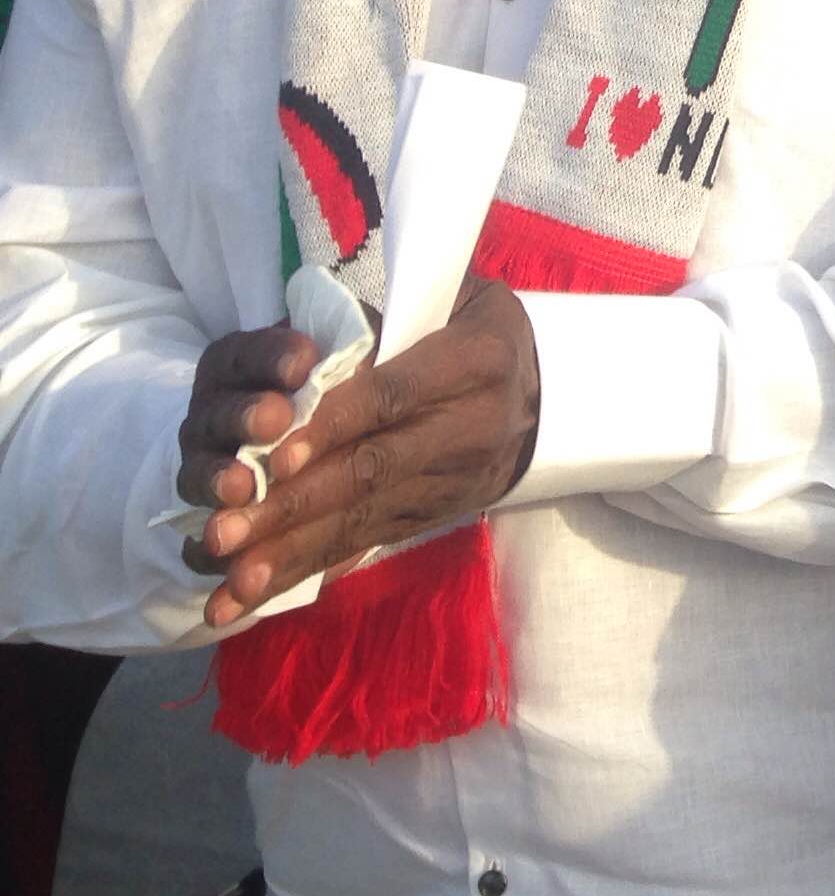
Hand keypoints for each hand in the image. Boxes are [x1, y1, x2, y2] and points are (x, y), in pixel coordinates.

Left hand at [194, 278, 541, 628]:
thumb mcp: (450, 297)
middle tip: (225, 532)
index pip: (393, 396)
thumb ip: (380, 320)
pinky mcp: (429, 516)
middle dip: (294, 505)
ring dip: (291, 553)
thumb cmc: (474, 327)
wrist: (547, 392)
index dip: (332, 427)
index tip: (272, 458)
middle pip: (373, 469)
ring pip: (363, 518)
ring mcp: (450, 482)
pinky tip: (248, 598)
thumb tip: (298, 360)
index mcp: (476, 361)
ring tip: (231, 581)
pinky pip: (362, 543)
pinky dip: (301, 571)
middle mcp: (471, 428)